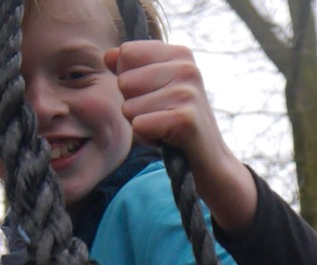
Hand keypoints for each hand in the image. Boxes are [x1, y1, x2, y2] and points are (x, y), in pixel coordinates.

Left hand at [104, 43, 256, 232]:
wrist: (208, 160)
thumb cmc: (175, 123)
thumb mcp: (154, 89)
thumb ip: (131, 69)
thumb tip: (108, 55)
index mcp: (179, 54)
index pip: (127, 53)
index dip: (129, 81)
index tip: (152, 95)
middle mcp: (186, 67)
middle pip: (124, 82)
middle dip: (133, 106)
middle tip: (159, 116)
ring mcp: (187, 92)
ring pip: (129, 107)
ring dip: (140, 125)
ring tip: (164, 128)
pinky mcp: (184, 119)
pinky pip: (139, 126)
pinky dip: (147, 138)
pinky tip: (166, 140)